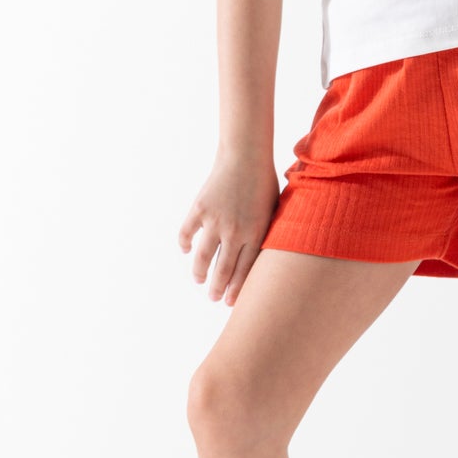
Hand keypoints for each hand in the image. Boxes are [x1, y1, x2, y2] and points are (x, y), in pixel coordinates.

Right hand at [178, 153, 282, 307]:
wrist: (245, 155)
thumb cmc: (264, 183)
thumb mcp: (273, 212)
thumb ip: (266, 235)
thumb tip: (264, 259)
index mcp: (256, 234)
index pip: (244, 272)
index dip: (236, 290)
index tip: (230, 302)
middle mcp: (235, 232)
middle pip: (223, 271)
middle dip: (217, 289)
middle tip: (214, 298)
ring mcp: (215, 221)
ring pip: (202, 258)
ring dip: (199, 273)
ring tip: (199, 280)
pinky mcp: (199, 210)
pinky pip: (186, 234)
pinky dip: (184, 244)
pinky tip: (186, 250)